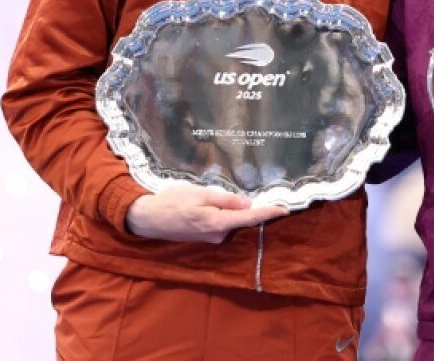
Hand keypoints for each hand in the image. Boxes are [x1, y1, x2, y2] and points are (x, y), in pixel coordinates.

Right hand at [126, 184, 288, 242]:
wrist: (147, 219)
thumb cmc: (172, 201)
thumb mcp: (200, 194)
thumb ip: (225, 199)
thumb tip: (248, 204)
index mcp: (218, 223)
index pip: (250, 219)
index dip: (269, 213)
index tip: (285, 209)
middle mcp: (218, 235)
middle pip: (242, 221)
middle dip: (252, 209)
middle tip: (260, 194)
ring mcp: (210, 238)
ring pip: (231, 222)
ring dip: (234, 210)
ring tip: (225, 195)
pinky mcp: (204, 237)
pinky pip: (221, 224)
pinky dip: (224, 215)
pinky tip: (214, 204)